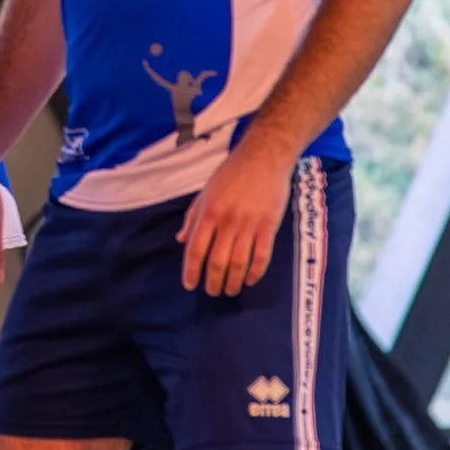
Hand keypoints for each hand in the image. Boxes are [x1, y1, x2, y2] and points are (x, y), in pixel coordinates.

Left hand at [178, 130, 296, 297]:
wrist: (264, 156)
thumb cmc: (231, 172)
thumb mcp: (205, 192)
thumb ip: (192, 217)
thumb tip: (180, 240)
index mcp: (208, 212)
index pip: (195, 249)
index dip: (191, 271)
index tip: (190, 285)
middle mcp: (227, 221)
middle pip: (216, 261)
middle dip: (213, 282)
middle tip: (212, 292)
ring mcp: (249, 225)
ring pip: (238, 263)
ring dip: (232, 282)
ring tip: (230, 291)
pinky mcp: (269, 226)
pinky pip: (262, 256)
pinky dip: (255, 273)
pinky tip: (250, 280)